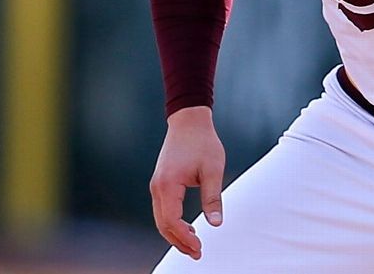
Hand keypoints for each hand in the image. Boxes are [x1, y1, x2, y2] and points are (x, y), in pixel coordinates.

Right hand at [149, 106, 225, 259]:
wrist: (189, 121)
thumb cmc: (203, 142)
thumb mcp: (213, 170)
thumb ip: (212, 198)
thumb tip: (216, 223)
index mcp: (168, 184)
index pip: (171, 220)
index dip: (184, 238)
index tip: (199, 247)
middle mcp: (157, 187)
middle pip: (163, 224)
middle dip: (179, 242)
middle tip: (198, 253)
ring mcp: (156, 185)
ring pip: (161, 219)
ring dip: (175, 234)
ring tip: (194, 245)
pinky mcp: (161, 183)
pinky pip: (163, 210)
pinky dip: (173, 223)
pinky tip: (188, 228)